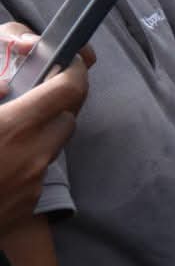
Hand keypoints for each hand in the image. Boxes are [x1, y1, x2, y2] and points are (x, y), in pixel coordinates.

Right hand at [0, 31, 88, 234]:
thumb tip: (6, 83)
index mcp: (15, 126)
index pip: (69, 91)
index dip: (76, 72)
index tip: (72, 62)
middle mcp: (34, 153)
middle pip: (68, 118)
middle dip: (56, 105)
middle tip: (35, 96)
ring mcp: (34, 181)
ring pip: (54, 147)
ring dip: (41, 133)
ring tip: (10, 130)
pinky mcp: (28, 203)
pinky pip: (39, 172)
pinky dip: (28, 160)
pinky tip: (1, 161)